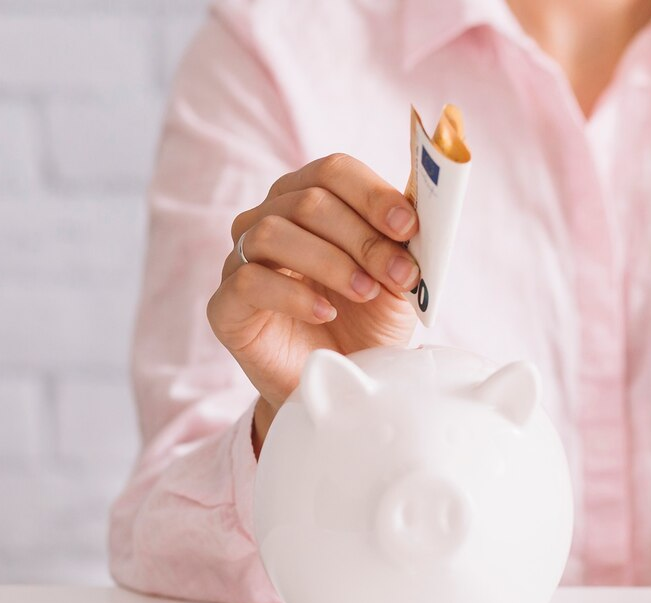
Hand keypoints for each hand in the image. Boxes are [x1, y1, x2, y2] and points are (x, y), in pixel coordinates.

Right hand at [207, 153, 422, 448]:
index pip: (333, 172)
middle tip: (400, 274)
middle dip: (363, 238)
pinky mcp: (226, 304)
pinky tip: (326, 313)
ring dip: (331, 262)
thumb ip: (404, 244)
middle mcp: (269, 219)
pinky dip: (294, 295)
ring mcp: (240, 259)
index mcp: (309, 199)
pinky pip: (249, 281)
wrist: (341, 383)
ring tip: (365, 293)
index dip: (372, 194)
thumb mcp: (397, 281)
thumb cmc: (366, 323)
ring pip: (274, 233)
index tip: (408, 226)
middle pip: (308, 201)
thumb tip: (424, 209)